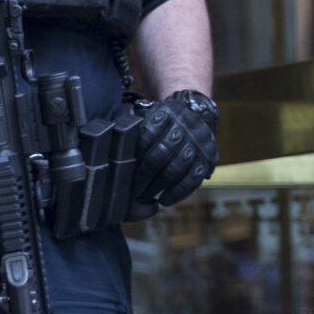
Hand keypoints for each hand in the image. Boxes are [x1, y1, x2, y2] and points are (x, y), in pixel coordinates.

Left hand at [132, 89, 219, 207]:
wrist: (197, 113)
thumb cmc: (162, 123)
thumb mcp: (147, 116)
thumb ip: (130, 131)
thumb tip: (105, 152)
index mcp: (164, 114)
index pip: (144, 139)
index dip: (132, 160)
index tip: (121, 176)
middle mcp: (183, 126)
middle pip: (158, 156)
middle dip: (142, 178)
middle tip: (131, 192)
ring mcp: (198, 143)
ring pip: (175, 169)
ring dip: (157, 187)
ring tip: (145, 198)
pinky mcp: (207, 158)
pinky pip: (192, 179)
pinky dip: (177, 193)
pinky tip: (164, 200)